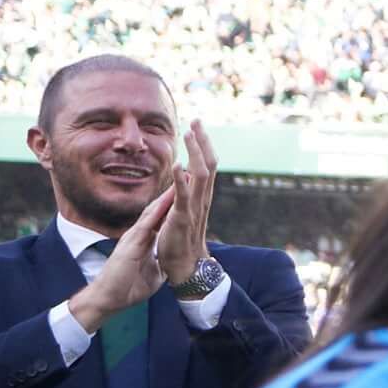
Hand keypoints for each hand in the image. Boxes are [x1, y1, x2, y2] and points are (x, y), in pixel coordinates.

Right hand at [65, 179, 178, 332]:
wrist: (108, 299)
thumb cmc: (128, 287)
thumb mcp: (152, 273)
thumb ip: (159, 262)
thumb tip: (168, 261)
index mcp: (145, 242)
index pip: (162, 220)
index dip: (174, 206)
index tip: (189, 193)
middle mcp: (139, 235)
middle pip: (158, 210)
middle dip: (172, 194)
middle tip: (187, 176)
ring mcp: (134, 237)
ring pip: (153, 211)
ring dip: (167, 195)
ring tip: (181, 178)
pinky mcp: (131, 244)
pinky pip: (146, 223)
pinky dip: (158, 210)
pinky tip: (168, 199)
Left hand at [155, 121, 218, 292]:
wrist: (185, 267)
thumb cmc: (181, 241)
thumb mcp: (183, 212)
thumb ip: (185, 193)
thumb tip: (186, 173)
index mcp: (201, 197)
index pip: (206, 165)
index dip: (203, 145)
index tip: (196, 126)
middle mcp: (202, 199)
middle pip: (208, 164)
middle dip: (202, 142)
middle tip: (197, 120)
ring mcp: (194, 208)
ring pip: (200, 174)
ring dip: (196, 152)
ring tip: (190, 134)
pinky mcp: (183, 218)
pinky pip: (184, 196)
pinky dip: (181, 179)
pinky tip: (178, 165)